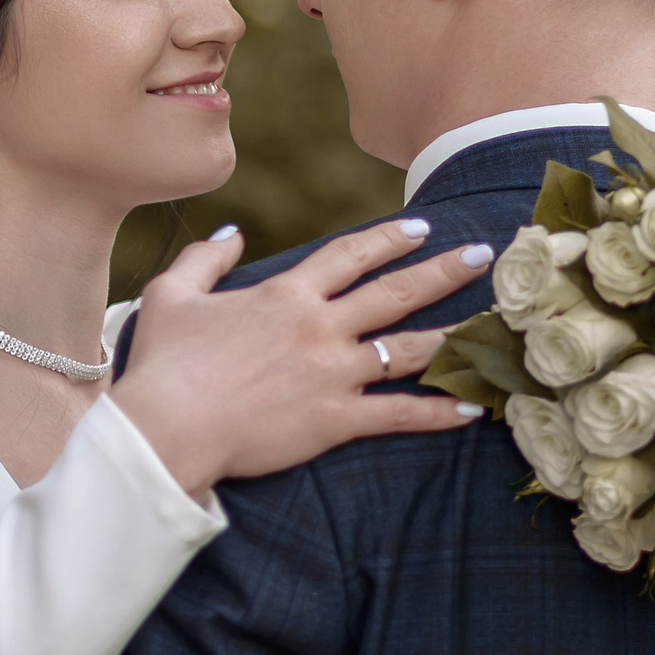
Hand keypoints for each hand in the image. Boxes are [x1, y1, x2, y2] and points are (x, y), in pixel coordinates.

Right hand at [109, 218, 491, 496]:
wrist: (164, 427)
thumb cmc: (162, 364)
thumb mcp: (171, 295)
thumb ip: (204, 259)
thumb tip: (232, 233)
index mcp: (284, 294)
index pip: (349, 255)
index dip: (388, 238)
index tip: (420, 227)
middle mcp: (318, 327)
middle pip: (394, 292)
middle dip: (443, 270)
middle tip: (482, 254)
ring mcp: (331, 373)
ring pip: (408, 349)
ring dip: (454, 334)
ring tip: (492, 323)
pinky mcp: (334, 419)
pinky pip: (398, 414)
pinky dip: (438, 411)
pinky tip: (472, 407)